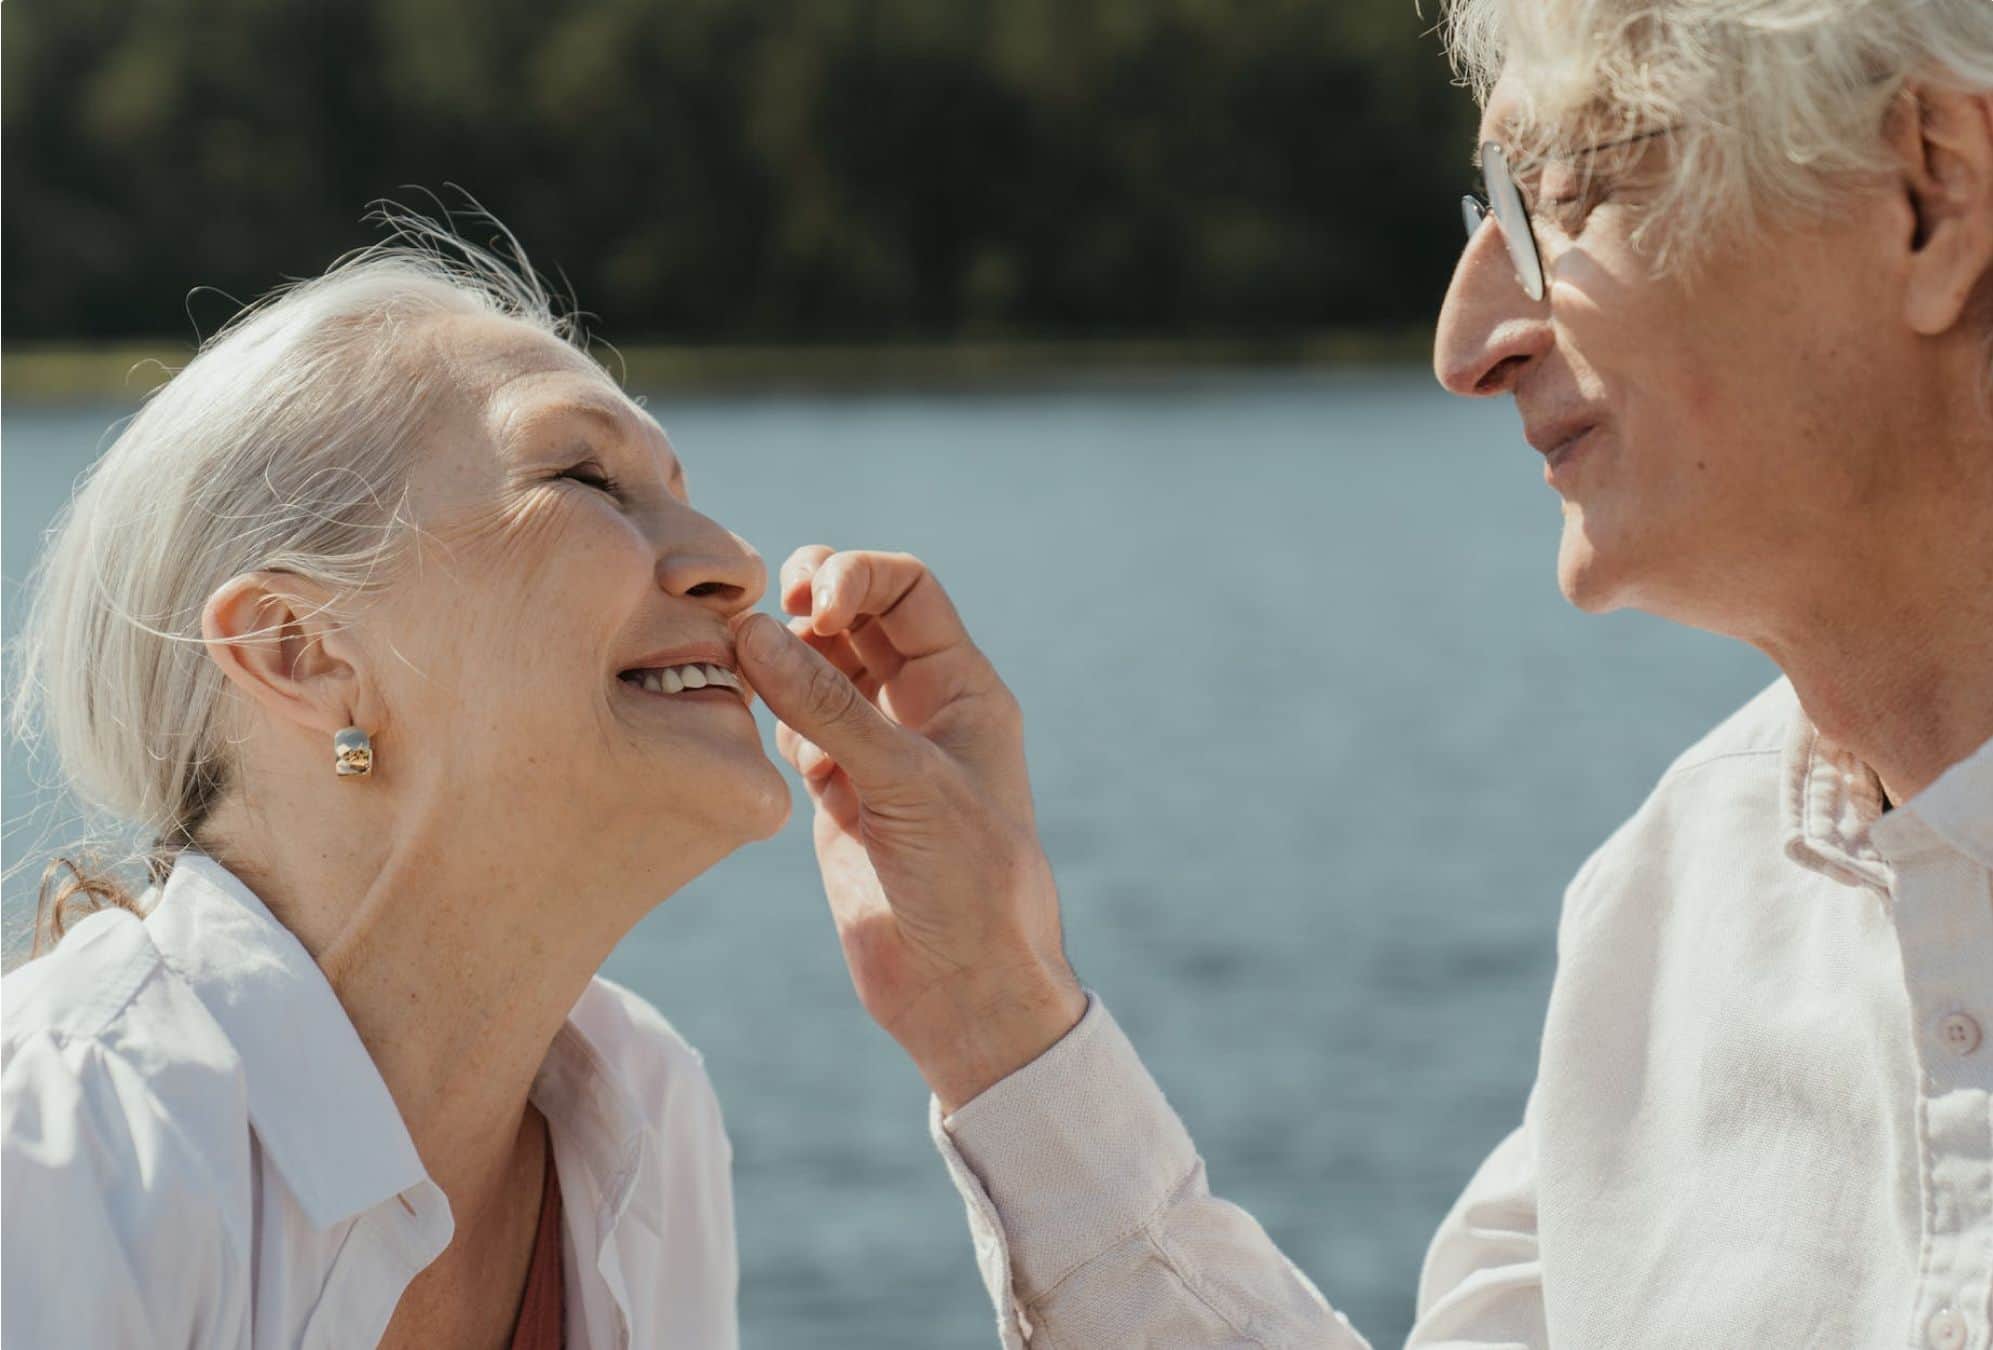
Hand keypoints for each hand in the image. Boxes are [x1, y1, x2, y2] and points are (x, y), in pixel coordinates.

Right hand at [732, 547, 1086, 1111]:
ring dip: (777, 652)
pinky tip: (745, 713)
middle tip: (763, 622)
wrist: (964, 994)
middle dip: (808, 600)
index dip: (855, 577)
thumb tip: (753, 631)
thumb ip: (830, 708)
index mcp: (962, 688)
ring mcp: (873, 751)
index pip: (907, 589)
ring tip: (736, 662)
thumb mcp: (907, 784)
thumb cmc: (970, 885)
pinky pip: (793, 725)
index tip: (811, 608)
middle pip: (856, 614)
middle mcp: (918, 709)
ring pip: (816, 668)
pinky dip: (765, 707)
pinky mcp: (836, 796)